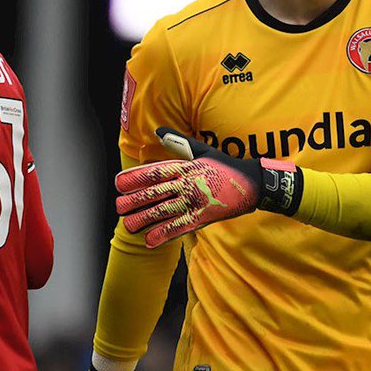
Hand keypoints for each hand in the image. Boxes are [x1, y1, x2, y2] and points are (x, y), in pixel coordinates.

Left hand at [114, 127, 301, 247]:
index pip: (155, 172)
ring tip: (128, 225)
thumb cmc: (225, 165)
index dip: (135, 178)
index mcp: (186, 166)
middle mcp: (188, 183)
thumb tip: (157, 130)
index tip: (119, 183)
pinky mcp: (204, 217)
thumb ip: (178, 142)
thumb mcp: (202, 150)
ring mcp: (196, 201)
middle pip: (156, 192)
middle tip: (118, 206)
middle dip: (135, 200)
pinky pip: (180, 226)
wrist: (252, 183)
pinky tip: (149, 240)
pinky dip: (163, 234)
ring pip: (164, 211)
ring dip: (144, 219)